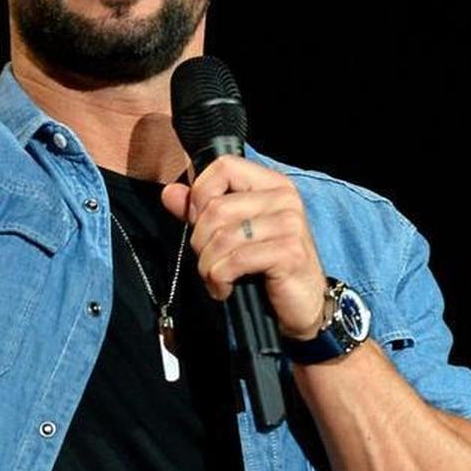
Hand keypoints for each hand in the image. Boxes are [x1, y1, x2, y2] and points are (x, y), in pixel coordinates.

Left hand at [161, 156, 327, 338]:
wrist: (300, 304)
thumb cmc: (265, 266)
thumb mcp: (231, 233)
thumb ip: (201, 210)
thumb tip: (170, 192)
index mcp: (271, 184)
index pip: (224, 166)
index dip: (200, 195)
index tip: (198, 223)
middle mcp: (284, 198)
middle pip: (215, 208)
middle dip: (200, 242)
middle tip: (209, 262)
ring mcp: (290, 224)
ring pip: (221, 237)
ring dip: (208, 266)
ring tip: (216, 279)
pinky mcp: (289, 252)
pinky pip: (234, 261)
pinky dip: (219, 280)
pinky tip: (225, 289)